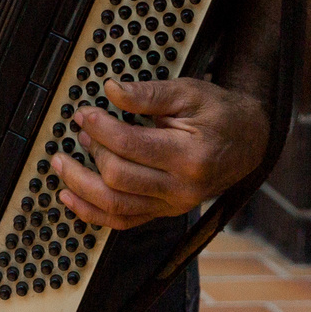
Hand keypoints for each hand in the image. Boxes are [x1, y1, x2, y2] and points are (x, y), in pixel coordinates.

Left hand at [53, 76, 268, 230]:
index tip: (84, 113)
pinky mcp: (166, 212)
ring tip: (60, 163)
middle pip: (118, 177)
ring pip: (115, 206)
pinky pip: (124, 221)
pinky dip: (92, 213)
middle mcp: (182, 188)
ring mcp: (174, 205)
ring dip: (80, 185)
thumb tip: (111, 90)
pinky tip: (69, 197)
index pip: (130, 146)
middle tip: (79, 130)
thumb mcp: (188, 92)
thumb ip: (148, 93)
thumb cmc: (219, 115)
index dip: (99, 127)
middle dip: (90, 151)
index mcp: (189, 156)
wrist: (250, 142)